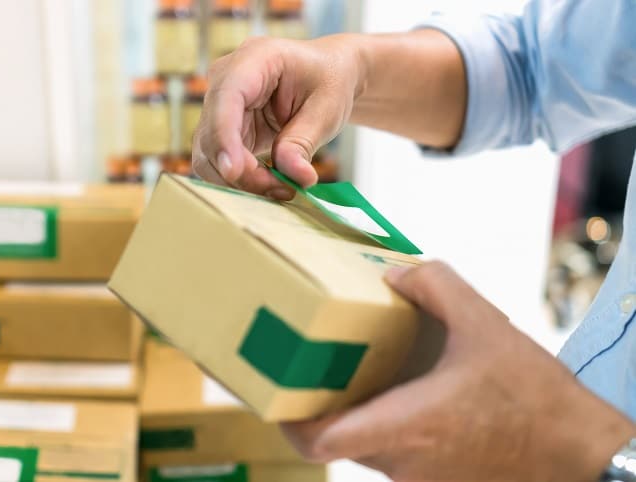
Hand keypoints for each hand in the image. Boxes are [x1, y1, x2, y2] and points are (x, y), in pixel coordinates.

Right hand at [192, 34, 365, 198]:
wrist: (327, 76)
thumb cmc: (329, 81)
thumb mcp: (327, 109)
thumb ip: (304, 142)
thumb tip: (293, 176)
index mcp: (254, 59)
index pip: (227, 97)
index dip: (224, 136)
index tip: (234, 171)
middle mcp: (226, 79)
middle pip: (212, 134)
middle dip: (242, 170)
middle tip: (283, 189)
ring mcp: (219, 105)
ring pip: (210, 154)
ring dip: (242, 180)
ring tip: (283, 188)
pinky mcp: (223, 129)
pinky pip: (220, 162)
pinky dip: (243, 179)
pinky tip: (272, 183)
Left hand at [282, 261, 634, 481]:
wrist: (580, 457)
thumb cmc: (536, 402)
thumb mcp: (486, 325)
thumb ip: (437, 286)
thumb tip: (396, 272)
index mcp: (406, 425)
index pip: (319, 441)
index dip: (285, 419)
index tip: (270, 391)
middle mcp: (403, 461)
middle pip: (334, 440)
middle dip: (315, 404)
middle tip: (305, 364)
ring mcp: (418, 478)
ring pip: (364, 446)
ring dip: (351, 412)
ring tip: (351, 368)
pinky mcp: (436, 481)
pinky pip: (393, 453)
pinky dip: (383, 422)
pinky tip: (400, 389)